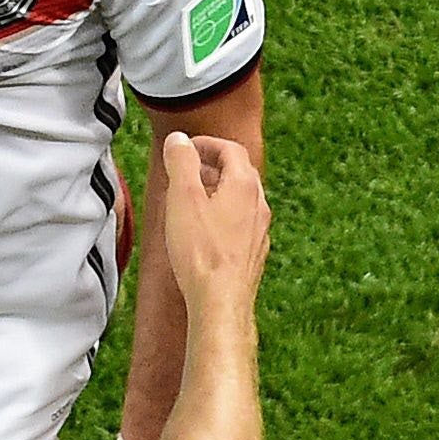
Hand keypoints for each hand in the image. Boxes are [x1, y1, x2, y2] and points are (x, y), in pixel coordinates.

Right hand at [155, 131, 268, 307]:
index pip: (231, 149)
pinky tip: (204, 229)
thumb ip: (181, 162)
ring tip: (192, 196)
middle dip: (213, 164)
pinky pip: (241, 222)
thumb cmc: (201, 251)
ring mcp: (259, 231)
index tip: (185, 146)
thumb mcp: (182, 197)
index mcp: (244, 186)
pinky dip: (223, 213)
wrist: (221, 300)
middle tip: (187, 167)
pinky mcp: (253, 252)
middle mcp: (258, 206)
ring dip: (218, 189)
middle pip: (240, 172)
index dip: (207, 142)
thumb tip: (179, 139)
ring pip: (242, 198)